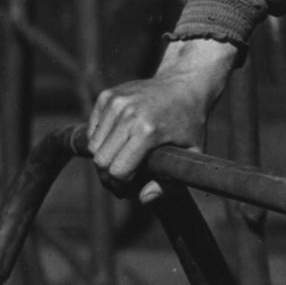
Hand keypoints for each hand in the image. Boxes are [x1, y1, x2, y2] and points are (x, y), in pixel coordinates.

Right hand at [88, 37, 239, 200]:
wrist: (186, 84)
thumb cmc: (190, 123)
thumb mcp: (192, 154)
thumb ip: (170, 183)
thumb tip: (143, 199)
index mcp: (148, 130)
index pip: (117, 170)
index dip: (122, 186)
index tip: (129, 190)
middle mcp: (128, 114)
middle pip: (101, 161)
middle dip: (110, 176)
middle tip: (123, 180)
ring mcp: (115, 103)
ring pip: (93, 146)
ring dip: (105, 158)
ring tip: (123, 161)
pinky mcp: (106, 96)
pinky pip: (93, 130)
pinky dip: (101, 141)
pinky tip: (121, 141)